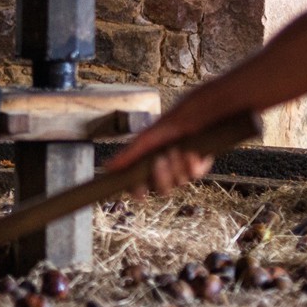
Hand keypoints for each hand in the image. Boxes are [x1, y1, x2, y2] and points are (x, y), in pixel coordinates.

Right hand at [101, 96, 220, 196]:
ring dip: (176, 166)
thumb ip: (128, 154)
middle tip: (161, 159)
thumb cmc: (170, 122)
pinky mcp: (199, 166)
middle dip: (161, 176)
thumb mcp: (146, 138)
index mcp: (150, 163)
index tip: (139, 194)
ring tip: (176, 149)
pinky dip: (191, 164)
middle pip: (161, 189)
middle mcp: (166, 169)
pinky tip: (190, 152)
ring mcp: (183, 169)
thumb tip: (107, 166)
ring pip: (178, 182)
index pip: (140, 185)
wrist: (196, 112)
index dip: (138, 191)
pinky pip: (195, 175)